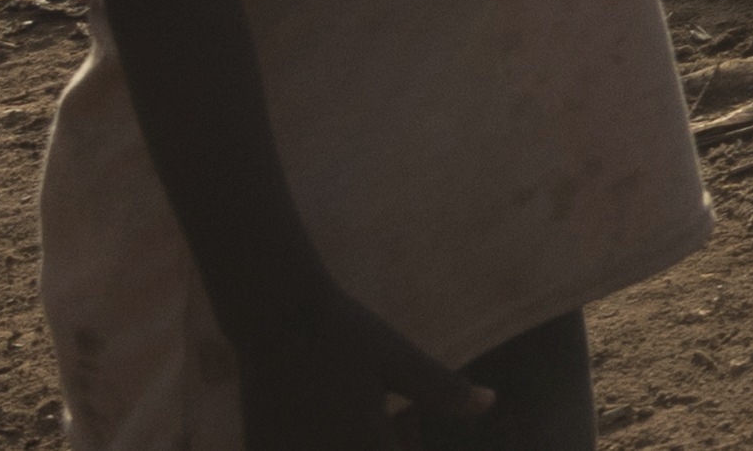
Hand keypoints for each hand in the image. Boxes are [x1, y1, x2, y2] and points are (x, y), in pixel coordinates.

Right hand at [226, 270, 502, 448]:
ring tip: (359, 415)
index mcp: (365, 440)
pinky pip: (299, 450)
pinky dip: (315, 442)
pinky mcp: (263, 447)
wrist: (275, 315)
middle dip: (380, 441)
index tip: (403, 427)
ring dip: (349, 440)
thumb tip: (489, 403)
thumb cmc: (345, 332)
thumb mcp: (398, 358)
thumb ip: (442, 389)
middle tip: (378, 412)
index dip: (405, 443)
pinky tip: (321, 420)